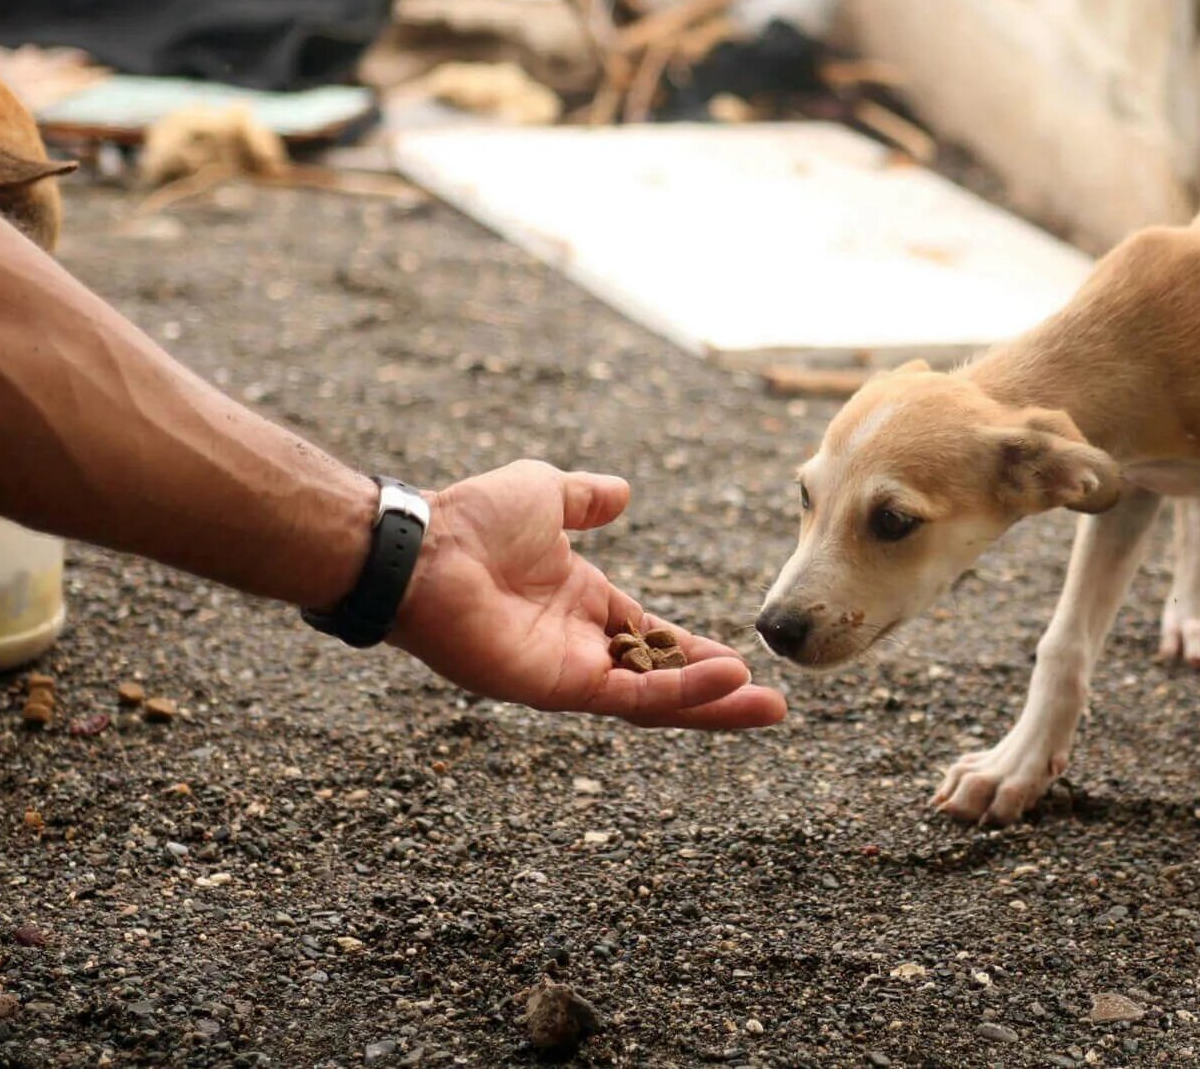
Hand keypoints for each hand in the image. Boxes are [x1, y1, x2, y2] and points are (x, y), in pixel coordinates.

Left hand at [390, 460, 786, 728]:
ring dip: (711, 702)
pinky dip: (679, 692)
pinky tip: (725, 682)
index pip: (653, 639)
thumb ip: (585, 499)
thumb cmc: (472, 518)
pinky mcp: (558, 687)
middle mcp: (579, 646)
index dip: (697, 652)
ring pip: (655, 699)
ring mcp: (569, 671)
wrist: (426, 547)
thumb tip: (623, 492)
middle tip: (773, 705)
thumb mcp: (546, 493)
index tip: (744, 660)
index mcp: (582, 605)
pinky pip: (631, 695)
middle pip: (663, 681)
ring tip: (766, 706)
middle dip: (717, 694)